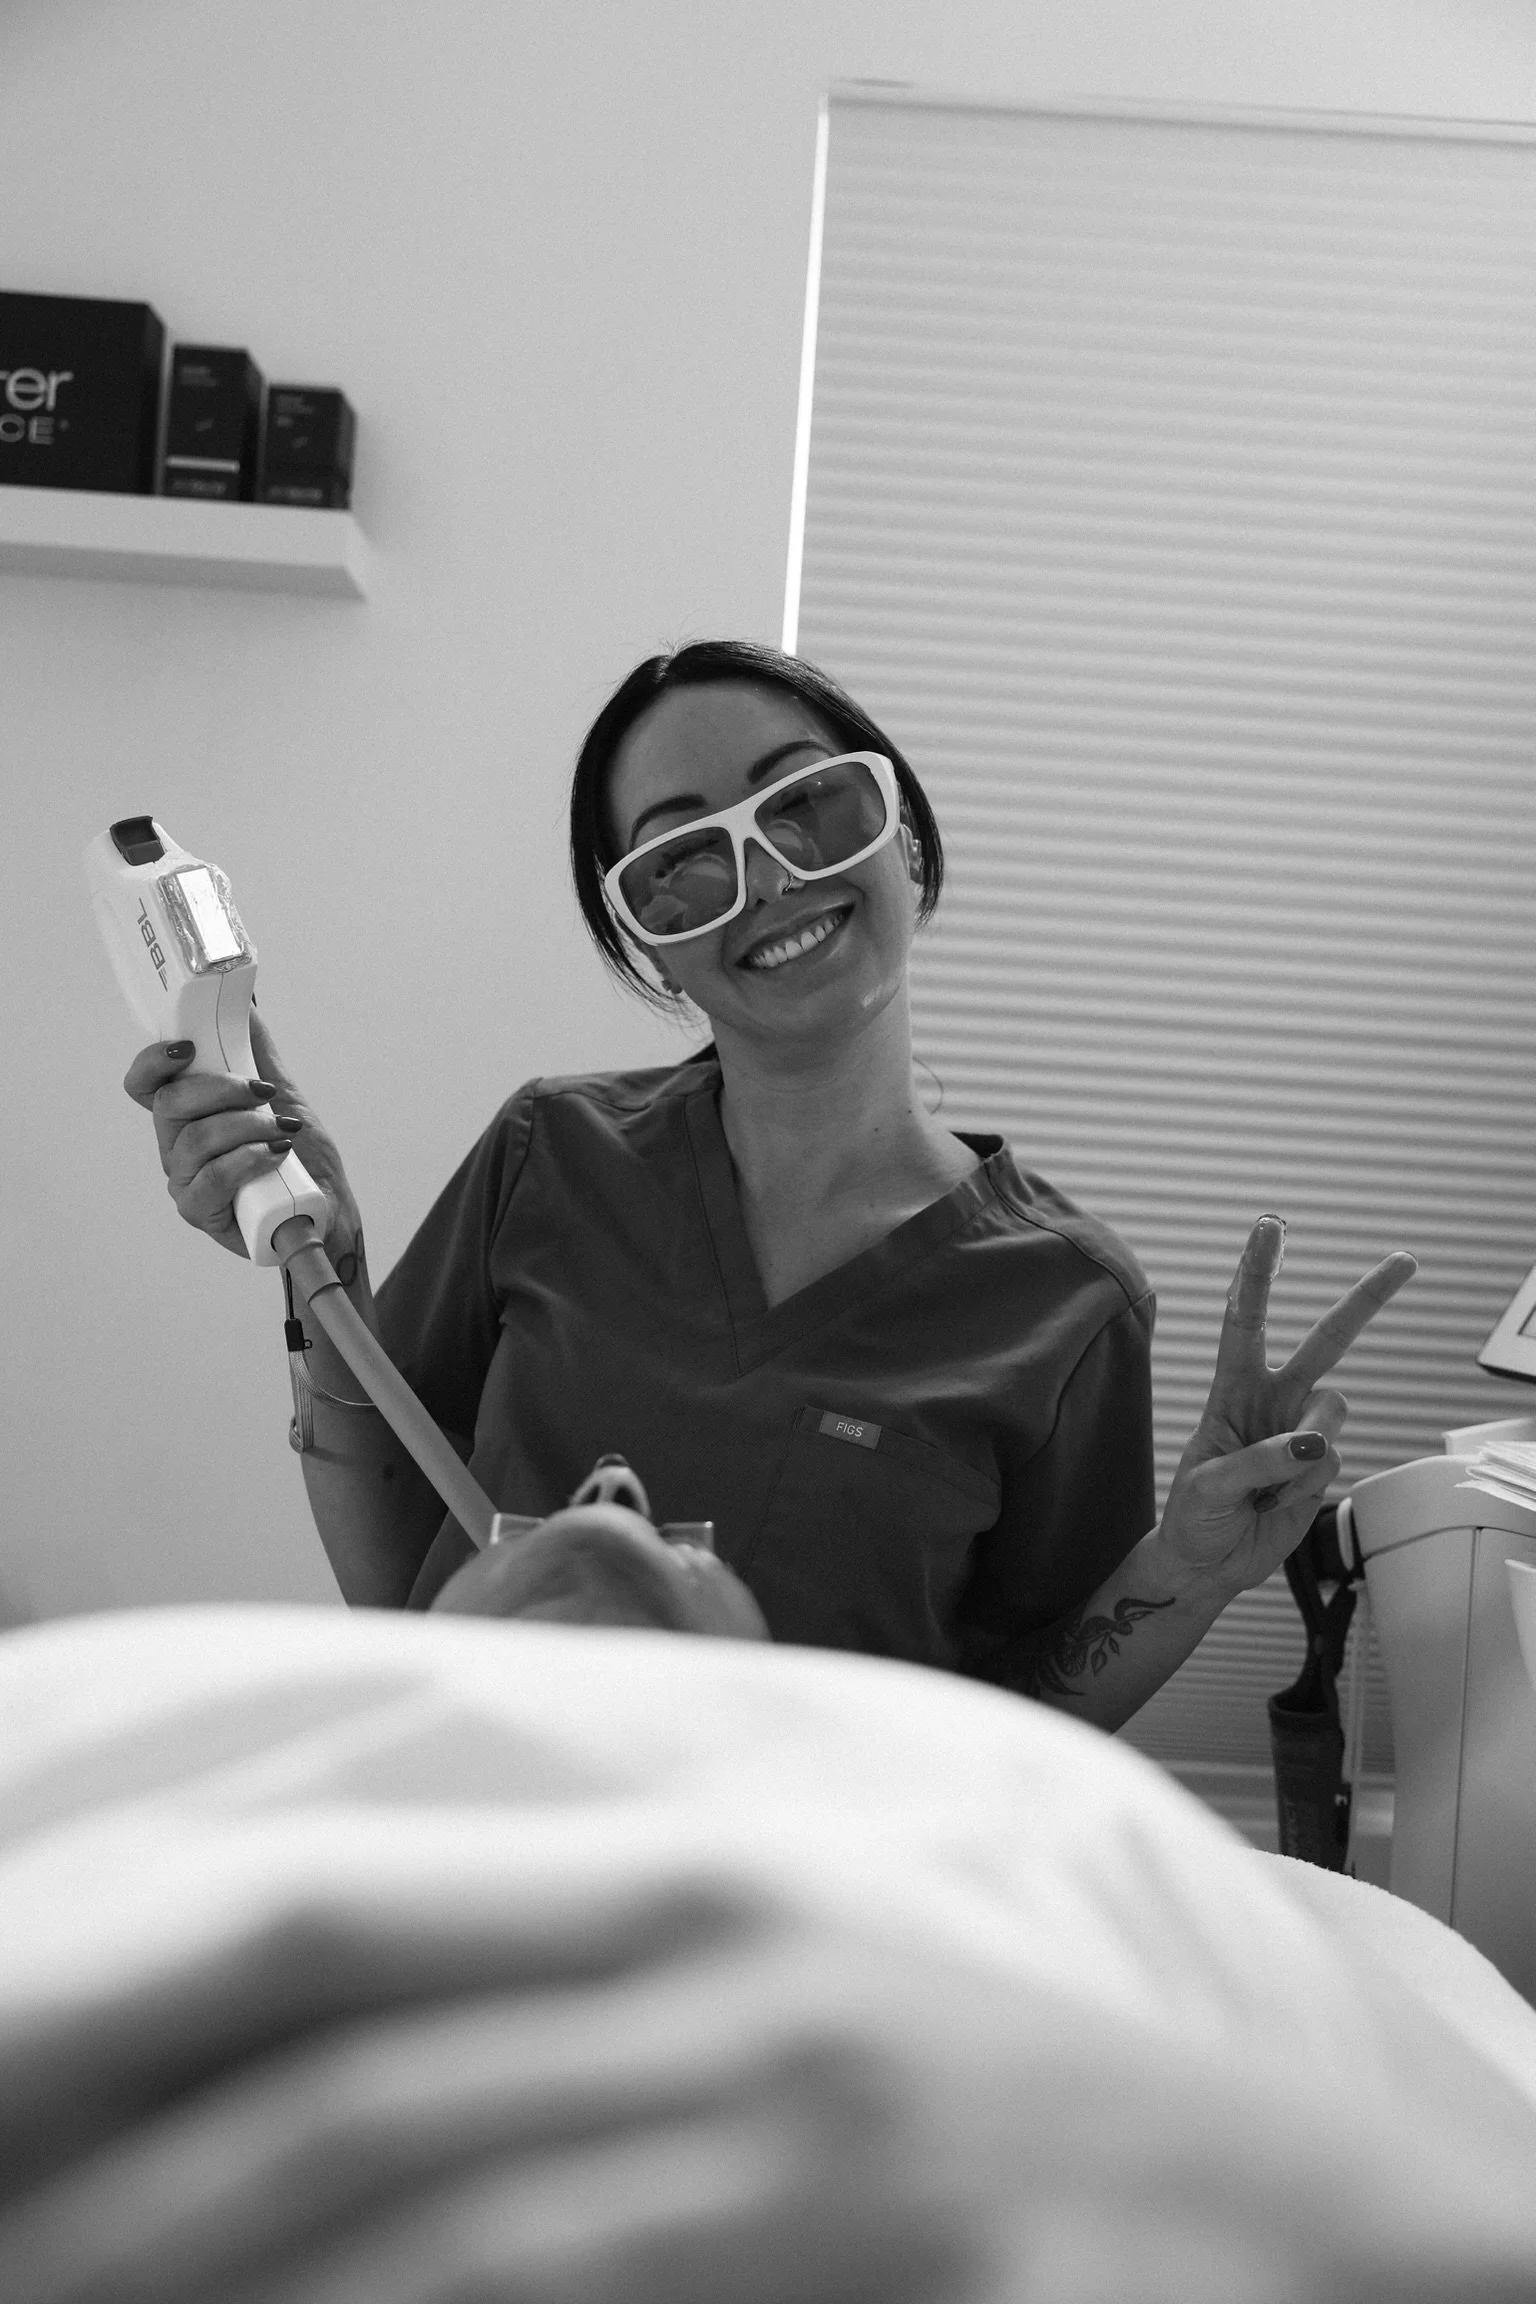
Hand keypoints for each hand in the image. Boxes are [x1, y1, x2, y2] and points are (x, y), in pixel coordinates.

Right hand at [123, 1009, 359, 1260]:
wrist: (324, 1207)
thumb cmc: (299, 1156)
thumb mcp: (281, 1093)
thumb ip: (255, 1050)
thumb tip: (244, 1001)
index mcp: (186, 1114)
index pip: (144, 1084)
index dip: (153, 1062)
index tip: (188, 1048)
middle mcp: (176, 1146)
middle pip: (169, 1105)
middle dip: (221, 1089)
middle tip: (264, 1091)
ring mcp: (184, 1181)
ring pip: (196, 1140)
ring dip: (247, 1126)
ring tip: (283, 1129)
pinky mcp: (200, 1213)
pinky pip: (212, 1178)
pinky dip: (250, 1158)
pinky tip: (277, 1153)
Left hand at [1157, 1217, 1418, 1597]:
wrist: (1208, 1562)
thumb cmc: (1193, 1515)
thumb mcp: (1206, 1486)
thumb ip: (1256, 1461)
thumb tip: (1311, 1443)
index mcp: (1231, 1389)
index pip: (1244, 1319)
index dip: (1257, 1273)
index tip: (1272, 1227)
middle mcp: (1272, 1400)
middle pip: (1326, 1340)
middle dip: (1365, 1300)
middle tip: (1404, 1262)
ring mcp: (1300, 1432)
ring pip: (1334, 1410)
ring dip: (1308, 1446)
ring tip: (1269, 1484)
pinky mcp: (1321, 1467)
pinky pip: (1332, 1462)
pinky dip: (1306, 1487)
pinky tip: (1278, 1502)